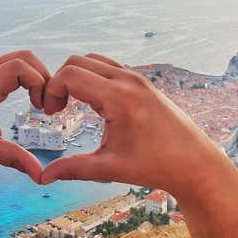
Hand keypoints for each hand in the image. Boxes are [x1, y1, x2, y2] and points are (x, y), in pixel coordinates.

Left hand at [0, 50, 50, 182]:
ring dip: (34, 75)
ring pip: (17, 58)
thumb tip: (39, 174)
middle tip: (45, 100)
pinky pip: (10, 66)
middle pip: (22, 57)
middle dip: (41, 75)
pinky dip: (25, 77)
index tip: (40, 106)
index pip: (19, 67)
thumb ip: (14, 158)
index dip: (37, 82)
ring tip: (39, 100)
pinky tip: (28, 97)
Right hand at [40, 53, 233, 197]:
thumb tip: (42, 178)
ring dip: (76, 77)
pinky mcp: (141, 82)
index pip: (70, 75)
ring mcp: (136, 78)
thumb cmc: (155, 166)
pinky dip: (92, 77)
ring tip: (71, 104)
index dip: (51, 91)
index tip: (52, 114)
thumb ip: (73, 169)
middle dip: (59, 81)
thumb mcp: (110, 169)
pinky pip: (108, 67)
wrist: (195, 163)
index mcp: (119, 98)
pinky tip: (92, 104)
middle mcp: (128, 80)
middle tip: (57, 109)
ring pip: (92, 60)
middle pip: (77, 61)